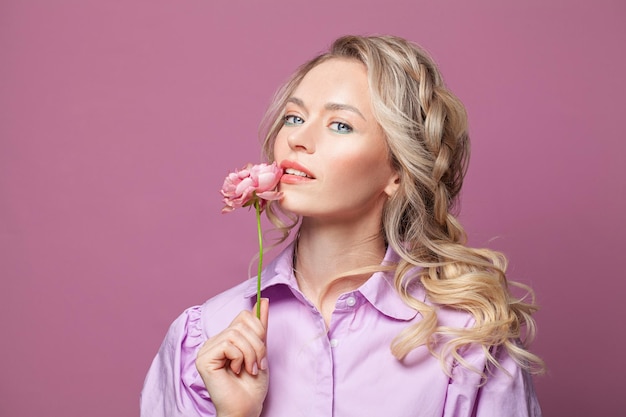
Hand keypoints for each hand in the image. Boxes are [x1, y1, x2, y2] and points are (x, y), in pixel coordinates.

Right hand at [196, 299, 268, 416]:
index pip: (244, 316)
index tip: (262, 352)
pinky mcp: (204, 359)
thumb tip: (265, 301)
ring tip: (249, 369)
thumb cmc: (252, 385)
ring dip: (250, 354)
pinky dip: (239, 358)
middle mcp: (214, 342)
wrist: (246, 408)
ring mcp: (206, 350)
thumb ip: (260, 327)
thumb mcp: (261, 350)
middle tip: (257, 365)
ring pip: (235, 334)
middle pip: (241, 324)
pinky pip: (227, 344)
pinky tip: (236, 371)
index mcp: (226, 338)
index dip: (258, 330)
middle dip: (257, 345)